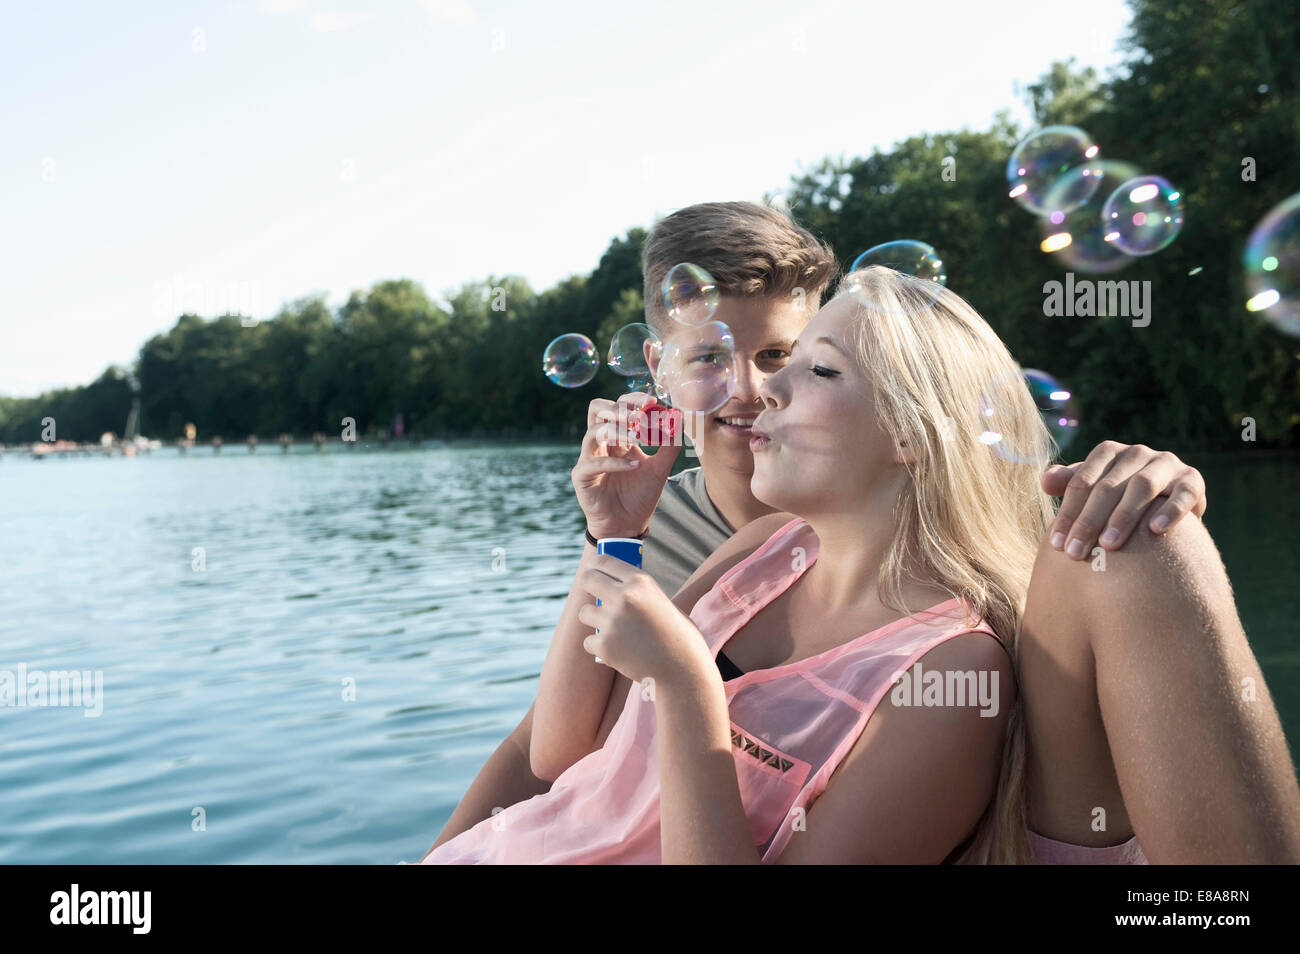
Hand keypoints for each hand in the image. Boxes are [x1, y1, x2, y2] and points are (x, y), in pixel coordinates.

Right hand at [572, 392, 681, 538]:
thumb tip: (680, 418)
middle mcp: (601, 444)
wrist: (627, 526)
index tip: (651, 401)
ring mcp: (588, 458)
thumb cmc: (640, 496)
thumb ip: (669, 445)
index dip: (632, 400)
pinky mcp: (582, 477)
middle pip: (597, 410)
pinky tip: (635, 466)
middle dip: (618, 409)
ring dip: (618, 431)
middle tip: (639, 416)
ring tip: (638, 437)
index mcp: (617, 437)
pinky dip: (615, 462)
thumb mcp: (660, 469)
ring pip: (594, 433)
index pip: (618, 406)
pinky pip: (593, 463)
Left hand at [576, 553, 715, 688]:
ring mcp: (612, 622)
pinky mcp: (605, 646)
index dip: (594, 566)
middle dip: (588, 587)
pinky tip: (616, 652)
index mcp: (641, 582)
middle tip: (593, 596)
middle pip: (587, 580)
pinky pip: (589, 641)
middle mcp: (624, 597)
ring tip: (612, 631)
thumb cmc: (679, 638)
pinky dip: (599, 647)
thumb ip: (640, 594)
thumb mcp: (664, 604)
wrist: (683, 671)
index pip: (603, 562)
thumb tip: (612, 586)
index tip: (591, 570)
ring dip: (594, 621)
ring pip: (585, 613)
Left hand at [1042, 441, 1206, 559]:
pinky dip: (1170, 510)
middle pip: (1108, 486)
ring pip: (1142, 486)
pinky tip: (1155, 531)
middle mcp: (1137, 453)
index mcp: (1108, 453)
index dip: (1067, 513)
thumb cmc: (1118, 498)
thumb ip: (1069, 484)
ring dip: (1124, 516)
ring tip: (1108, 545)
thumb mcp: (1092, 489)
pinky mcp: (1192, 479)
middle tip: (1075, 553)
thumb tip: (1044, 482)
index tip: (1056, 545)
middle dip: (1088, 521)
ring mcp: (1166, 464)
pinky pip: (1183, 493)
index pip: (1081, 482)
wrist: (1166, 503)